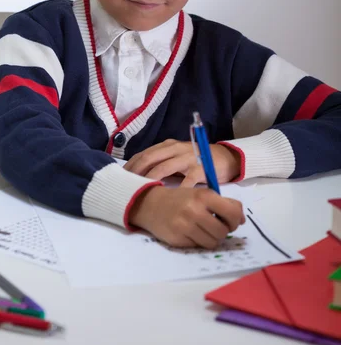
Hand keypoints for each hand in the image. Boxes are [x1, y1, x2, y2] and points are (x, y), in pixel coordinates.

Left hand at [124, 139, 240, 186]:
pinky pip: (188, 180)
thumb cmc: (196, 160)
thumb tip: (138, 176)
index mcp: (167, 146)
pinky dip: (178, 189)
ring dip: (151, 179)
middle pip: (149, 159)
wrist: (224, 158)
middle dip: (135, 173)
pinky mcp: (201, 168)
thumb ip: (161, 163)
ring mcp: (188, 157)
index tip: (120, 178)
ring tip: (141, 191)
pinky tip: (170, 198)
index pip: (144, 154)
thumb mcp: (176, 158)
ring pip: (164, 167)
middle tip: (126, 187)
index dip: (130, 166)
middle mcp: (175, 148)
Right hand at [129, 186, 244, 248]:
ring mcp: (185, 226)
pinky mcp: (178, 239)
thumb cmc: (181, 199)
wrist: (151, 204)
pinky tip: (191, 233)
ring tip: (204, 230)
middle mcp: (195, 210)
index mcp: (204, 196)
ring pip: (212, 243)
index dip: (236, 220)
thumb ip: (224, 204)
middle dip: (223, 231)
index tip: (232, 221)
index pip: (233, 213)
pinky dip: (198, 242)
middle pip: (223, 231)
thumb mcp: (202, 194)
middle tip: (216, 226)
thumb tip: (242, 220)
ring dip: (212, 238)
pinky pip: (198, 247)